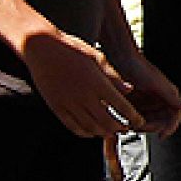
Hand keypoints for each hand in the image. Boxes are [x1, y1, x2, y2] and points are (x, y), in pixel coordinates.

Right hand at [21, 29, 146, 137]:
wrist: (41, 48)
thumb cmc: (72, 49)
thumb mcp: (98, 58)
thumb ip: (114, 77)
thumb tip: (130, 90)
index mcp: (99, 83)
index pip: (122, 107)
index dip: (133, 117)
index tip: (139, 121)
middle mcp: (85, 96)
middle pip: (108, 122)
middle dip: (119, 128)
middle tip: (126, 128)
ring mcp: (69, 103)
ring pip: (90, 127)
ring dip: (103, 132)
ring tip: (110, 132)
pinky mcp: (56, 106)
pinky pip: (72, 126)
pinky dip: (84, 132)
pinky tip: (90, 132)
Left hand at [108, 48, 180, 135]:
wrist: (119, 58)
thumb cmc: (138, 67)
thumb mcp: (156, 83)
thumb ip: (171, 96)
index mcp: (168, 96)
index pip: (174, 116)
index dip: (171, 127)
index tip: (163, 136)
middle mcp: (159, 101)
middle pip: (160, 122)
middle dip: (152, 127)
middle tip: (142, 126)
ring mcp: (146, 103)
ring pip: (148, 122)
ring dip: (141, 126)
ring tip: (132, 124)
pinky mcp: (134, 104)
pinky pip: (136, 118)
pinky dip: (132, 122)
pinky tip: (126, 121)